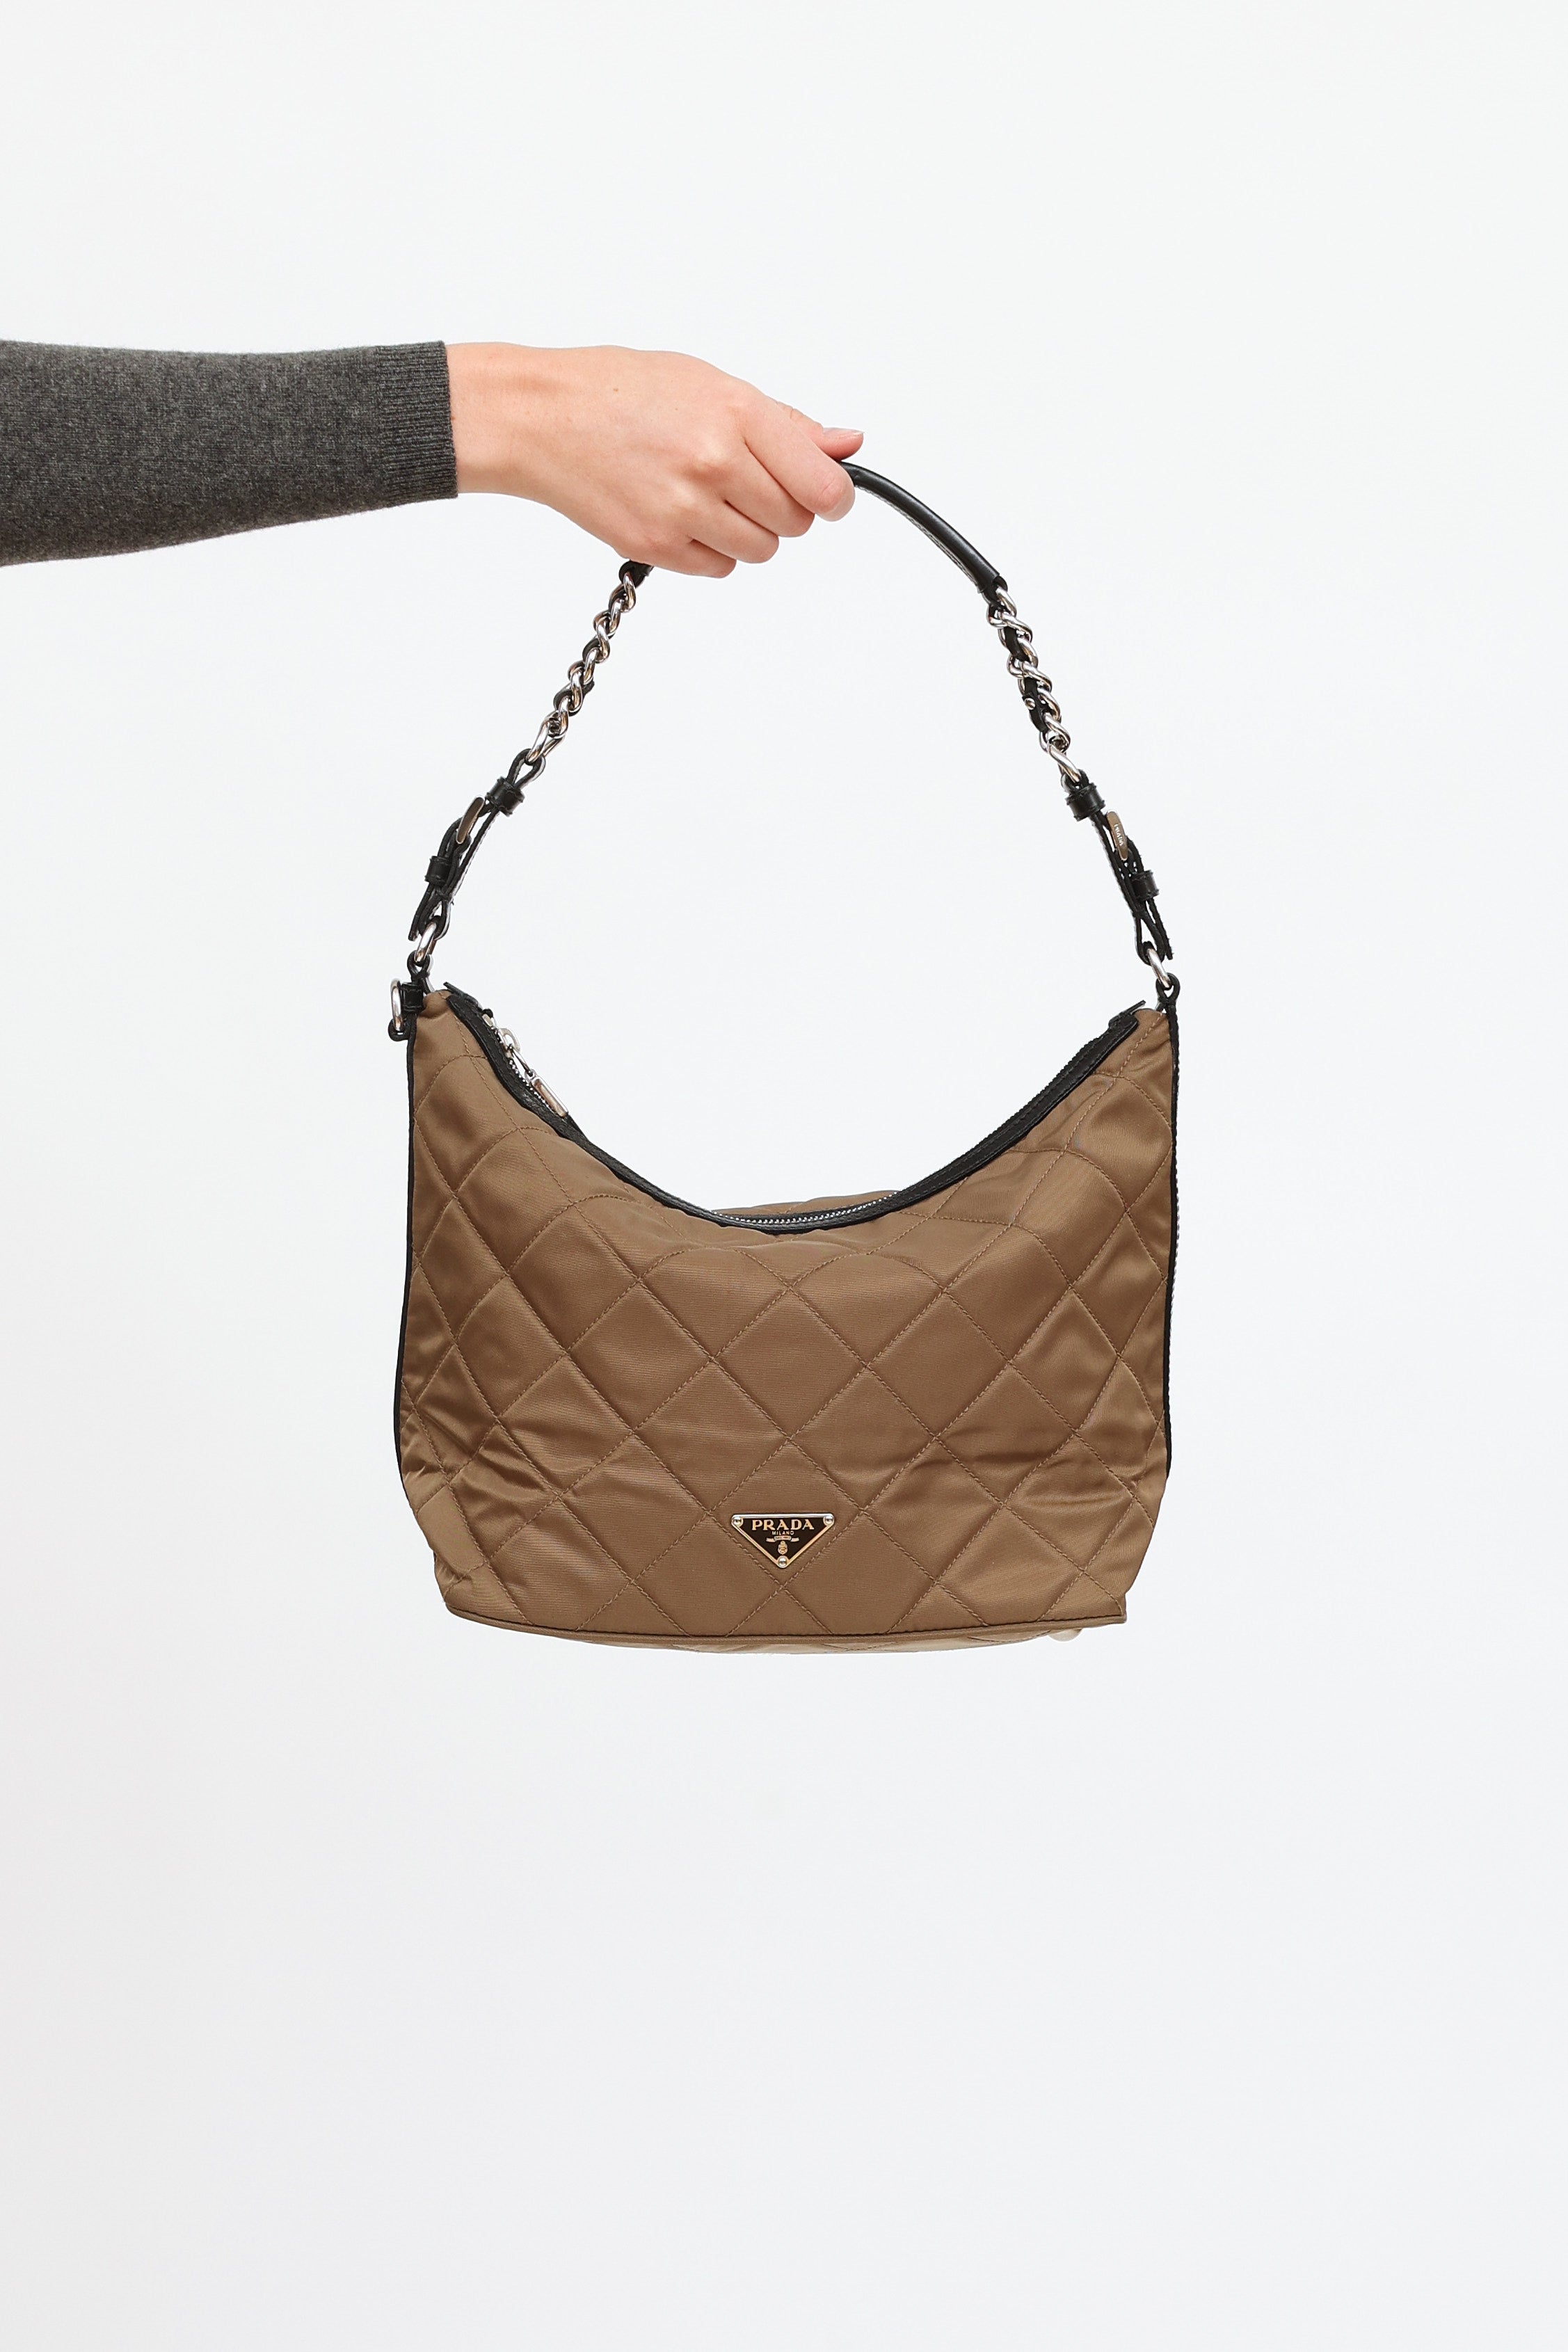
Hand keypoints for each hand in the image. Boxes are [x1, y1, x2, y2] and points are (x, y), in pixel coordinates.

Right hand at [445, 344, 862, 576]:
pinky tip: (680, 513)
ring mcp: (684, 512)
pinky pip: (719, 568)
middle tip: (744, 480)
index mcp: (735, 414)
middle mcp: (713, 464)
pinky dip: (710, 548)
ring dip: (747, 530)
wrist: (541, 418)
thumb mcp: (710, 383)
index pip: (823, 486)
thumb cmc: (620, 392)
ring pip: (761, 550)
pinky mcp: (656, 548)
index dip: (833, 496)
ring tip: (706, 493)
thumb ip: (784, 423)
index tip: (827, 495)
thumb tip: (846, 446)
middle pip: (796, 522)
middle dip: (783, 507)